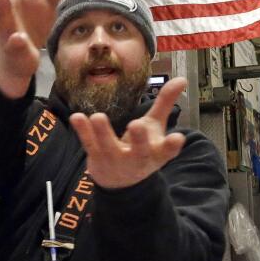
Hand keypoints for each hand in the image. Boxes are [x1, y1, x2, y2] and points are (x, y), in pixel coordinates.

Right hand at [0, 0, 80, 99]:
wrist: (18, 61)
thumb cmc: (29, 25)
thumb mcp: (46, 2)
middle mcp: (4, 13)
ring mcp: (7, 32)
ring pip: (3, 20)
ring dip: (1, 8)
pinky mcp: (15, 51)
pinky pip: (14, 46)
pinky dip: (16, 42)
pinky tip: (18, 37)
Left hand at [69, 78, 187, 188]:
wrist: (120, 181)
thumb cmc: (142, 146)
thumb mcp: (155, 126)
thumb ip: (165, 103)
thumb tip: (182, 79)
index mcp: (156, 152)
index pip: (167, 151)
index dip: (172, 146)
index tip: (178, 138)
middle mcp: (138, 158)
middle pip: (139, 151)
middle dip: (138, 139)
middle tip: (136, 125)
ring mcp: (115, 159)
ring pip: (109, 147)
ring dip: (103, 132)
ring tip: (98, 116)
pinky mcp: (96, 157)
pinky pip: (89, 144)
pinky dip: (83, 131)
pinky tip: (77, 117)